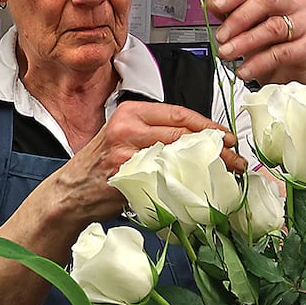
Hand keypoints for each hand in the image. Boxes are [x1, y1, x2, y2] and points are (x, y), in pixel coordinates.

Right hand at [54, 100, 246, 221]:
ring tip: (226, 173)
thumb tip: (197, 140)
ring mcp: (128, 152)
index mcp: (131, 112)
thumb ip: (155, 133)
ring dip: (208, 165)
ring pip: (180, 154)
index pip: (180, 114)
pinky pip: (166, 177)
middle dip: (215, 147)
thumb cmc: (100, 167)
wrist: (71, 192)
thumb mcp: (124, 138)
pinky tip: (203, 187)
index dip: (208, 125)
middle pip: (184, 133)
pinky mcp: (129, 176)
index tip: (227, 137)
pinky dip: (188, 183)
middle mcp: (129, 127)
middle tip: (234, 158)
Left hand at [207, 0, 305, 84]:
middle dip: (239, 19)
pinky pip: (282, 53)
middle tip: (222, 36)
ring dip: (245, 42)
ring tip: (228, 54)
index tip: (216, 6)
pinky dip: (259, 63)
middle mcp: (297, 3)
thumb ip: (233, 16)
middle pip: (267, 0)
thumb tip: (212, 4)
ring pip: (273, 27)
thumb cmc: (275, 50)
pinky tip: (246, 70)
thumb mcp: (250, 31)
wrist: (293, 77)